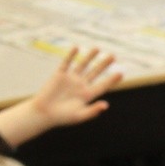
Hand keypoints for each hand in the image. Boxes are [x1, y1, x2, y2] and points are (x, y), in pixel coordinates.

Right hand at [0, 46, 122, 147]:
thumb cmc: (62, 117)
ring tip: (97, 48)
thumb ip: (93, 110)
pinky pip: (66, 63)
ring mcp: (70, 79)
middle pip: (95, 72)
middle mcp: (81, 85)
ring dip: (89, 57)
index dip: (112, 80)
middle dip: (103, 64)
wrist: (43, 113)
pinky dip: (71, 56)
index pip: (103, 85)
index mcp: (88, 95)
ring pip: (82, 65)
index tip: (121, 73)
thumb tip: (106, 105)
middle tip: (113, 56)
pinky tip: (76, 48)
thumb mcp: (80, 116)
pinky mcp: (59, 75)